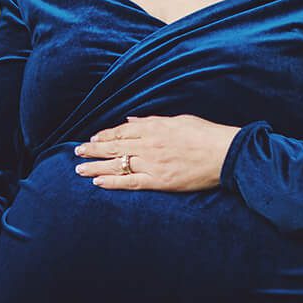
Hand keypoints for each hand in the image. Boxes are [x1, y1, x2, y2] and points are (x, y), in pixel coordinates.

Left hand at [74, 114, 241, 191]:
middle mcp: (149, 144)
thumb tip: (132, 120)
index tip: (93, 139)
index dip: (105, 135)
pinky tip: (98, 182)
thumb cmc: (206, 134)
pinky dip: (112, 182)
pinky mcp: (159, 180)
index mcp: (155, 127)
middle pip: (114, 147)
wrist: (225, 153)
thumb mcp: (179, 120)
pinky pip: (130, 182)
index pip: (122, 130)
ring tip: (79, 170)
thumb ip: (153, 121)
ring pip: (117, 165)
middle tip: (77, 153)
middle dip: (93, 150)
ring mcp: (153, 163)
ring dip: (95, 167)